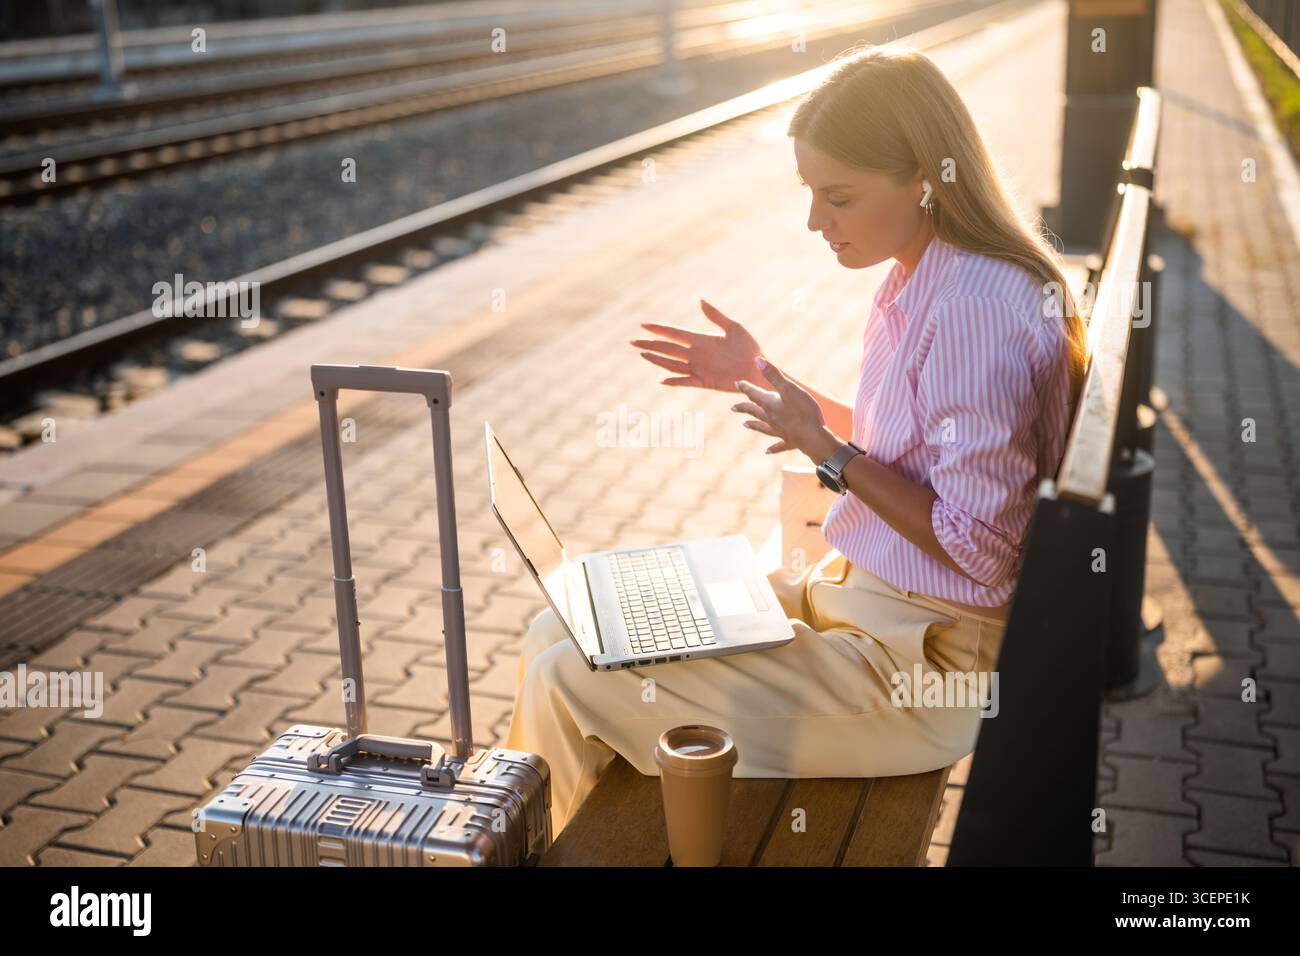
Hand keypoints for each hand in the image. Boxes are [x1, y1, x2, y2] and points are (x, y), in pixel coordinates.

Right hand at [631, 299, 763, 390]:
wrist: (760, 370)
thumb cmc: (751, 349)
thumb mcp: (734, 328)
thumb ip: (716, 316)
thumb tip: (700, 301)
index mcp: (702, 339)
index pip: (674, 333)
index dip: (659, 329)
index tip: (644, 324)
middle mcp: (697, 354)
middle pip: (667, 349)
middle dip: (650, 344)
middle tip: (632, 341)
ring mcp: (699, 369)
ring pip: (672, 364)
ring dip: (657, 360)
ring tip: (642, 354)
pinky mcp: (706, 382)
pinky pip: (686, 381)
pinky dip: (674, 381)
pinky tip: (662, 380)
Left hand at [732, 357, 841, 461]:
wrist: (813, 437)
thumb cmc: (803, 411)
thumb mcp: (789, 388)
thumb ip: (773, 375)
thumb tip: (757, 360)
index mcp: (770, 404)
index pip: (754, 394)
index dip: (746, 388)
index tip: (737, 383)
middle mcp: (771, 418)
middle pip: (754, 411)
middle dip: (744, 408)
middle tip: (733, 408)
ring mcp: (780, 431)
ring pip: (763, 427)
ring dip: (753, 425)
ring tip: (744, 424)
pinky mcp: (790, 441)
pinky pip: (778, 445)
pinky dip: (772, 448)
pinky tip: (767, 451)